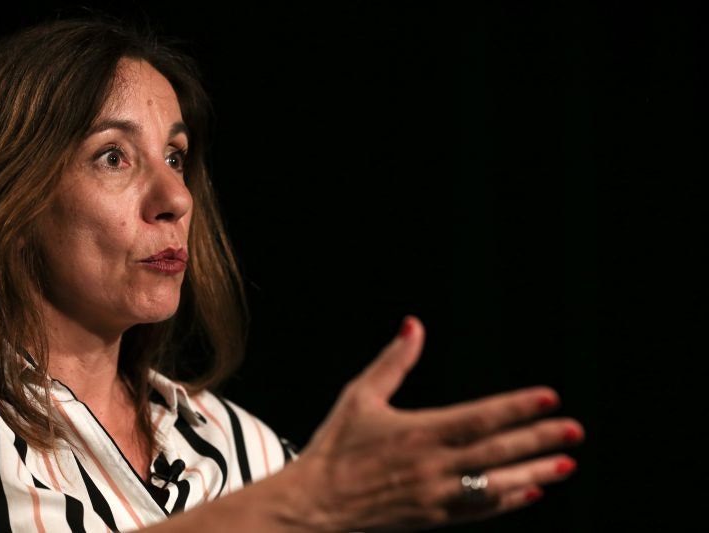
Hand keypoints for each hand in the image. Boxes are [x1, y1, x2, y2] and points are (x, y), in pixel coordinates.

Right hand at [287, 316, 583, 531]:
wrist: (316, 505)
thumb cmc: (336, 446)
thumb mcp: (360, 396)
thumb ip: (393, 362)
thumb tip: (414, 325)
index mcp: (419, 432)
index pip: (480, 418)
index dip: (517, 407)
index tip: (549, 398)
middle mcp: (433, 466)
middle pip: (497, 452)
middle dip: (538, 440)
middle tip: (575, 430)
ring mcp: (436, 496)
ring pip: (496, 485)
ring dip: (534, 473)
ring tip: (566, 464)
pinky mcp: (433, 518)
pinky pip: (480, 510)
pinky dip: (508, 501)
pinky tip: (531, 492)